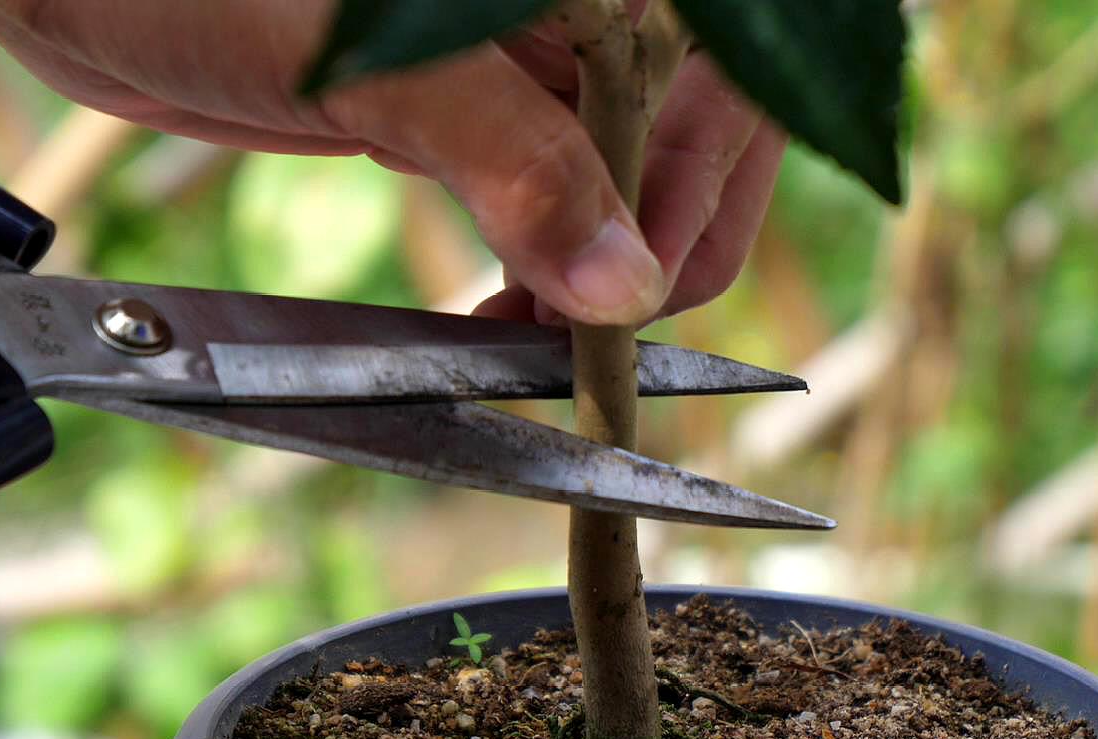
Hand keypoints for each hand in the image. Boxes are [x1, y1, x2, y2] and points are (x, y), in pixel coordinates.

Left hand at [0, 0, 783, 326]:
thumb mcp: (371, 64)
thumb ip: (512, 163)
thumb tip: (623, 287)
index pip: (725, 91)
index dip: (704, 198)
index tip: (636, 301)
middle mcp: (570, 16)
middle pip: (690, 149)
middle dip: (653, 258)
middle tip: (582, 346)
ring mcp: (519, 62)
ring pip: (618, 188)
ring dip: (593, 280)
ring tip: (532, 344)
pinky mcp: (459, 113)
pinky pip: (542, 200)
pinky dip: (537, 269)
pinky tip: (505, 316)